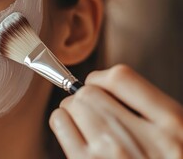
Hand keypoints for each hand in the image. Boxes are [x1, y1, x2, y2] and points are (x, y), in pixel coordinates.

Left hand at [49, 64, 182, 158]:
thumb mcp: (177, 136)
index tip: (98, 85)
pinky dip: (62, 122)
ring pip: (71, 104)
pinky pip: (60, 123)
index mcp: (172, 123)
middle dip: (85, 97)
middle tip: (90, 110)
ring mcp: (109, 153)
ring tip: (83, 122)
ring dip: (72, 109)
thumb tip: (105, 87)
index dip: (102, 78)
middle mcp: (139, 136)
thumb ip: (150, 112)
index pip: (121, 78)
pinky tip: (74, 133)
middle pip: (89, 92)